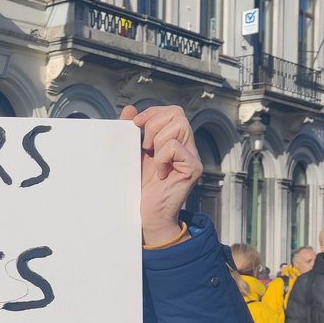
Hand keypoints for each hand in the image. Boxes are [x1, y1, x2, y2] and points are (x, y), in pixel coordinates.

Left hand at [120, 104, 201, 244]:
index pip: (173, 111)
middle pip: (178, 113)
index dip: (154, 112)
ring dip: (158, 141)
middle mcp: (187, 146)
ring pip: (179, 126)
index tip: (136, 124)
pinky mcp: (193, 168)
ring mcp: (193, 157)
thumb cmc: (142, 187)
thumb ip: (132, 132)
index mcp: (175, 140)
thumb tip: (130, 109)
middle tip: (146, 147)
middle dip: (154, 125)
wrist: (148, 214)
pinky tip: (160, 173)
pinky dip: (162, 158)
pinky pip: (175, 147)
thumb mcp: (134, 154)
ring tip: (153, 160)